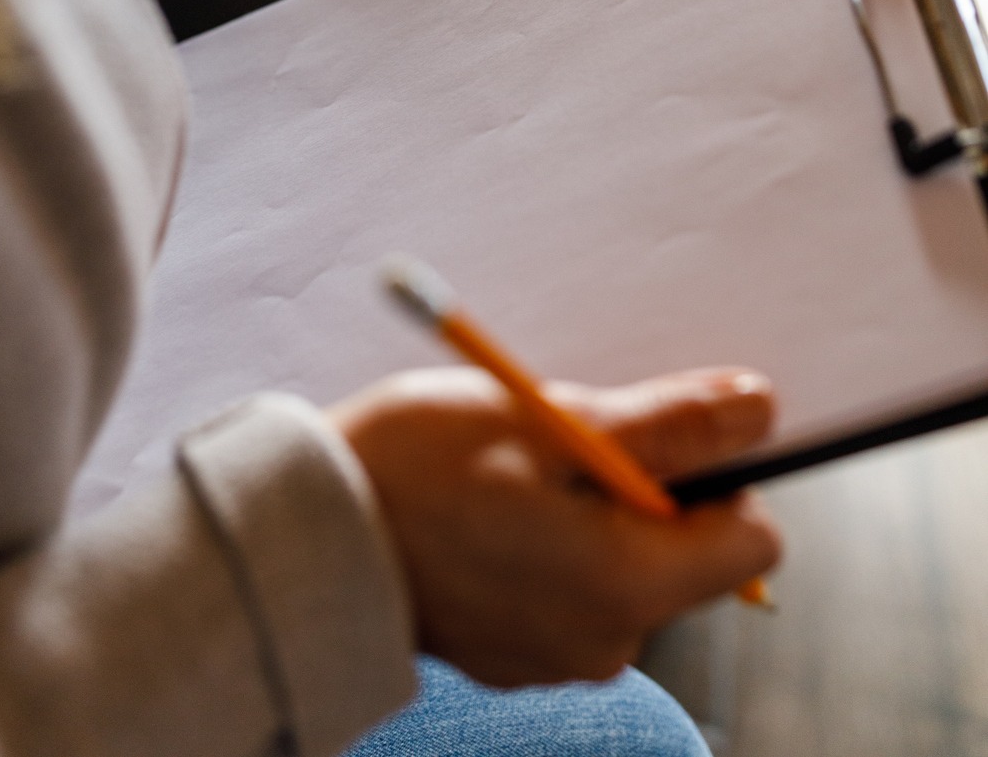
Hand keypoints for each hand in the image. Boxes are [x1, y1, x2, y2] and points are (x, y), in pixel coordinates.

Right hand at [334, 365, 778, 688]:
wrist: (307, 539)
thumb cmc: (417, 469)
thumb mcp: (548, 421)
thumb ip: (664, 426)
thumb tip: (757, 409)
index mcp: (629, 585)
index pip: (752, 540)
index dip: (718, 474)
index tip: (655, 431)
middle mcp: (609, 639)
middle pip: (683, 552)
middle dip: (640, 486)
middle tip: (556, 438)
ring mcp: (559, 654)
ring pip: (621, 565)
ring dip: (589, 511)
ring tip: (508, 470)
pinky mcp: (516, 652)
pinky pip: (568, 590)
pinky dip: (547, 544)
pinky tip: (484, 511)